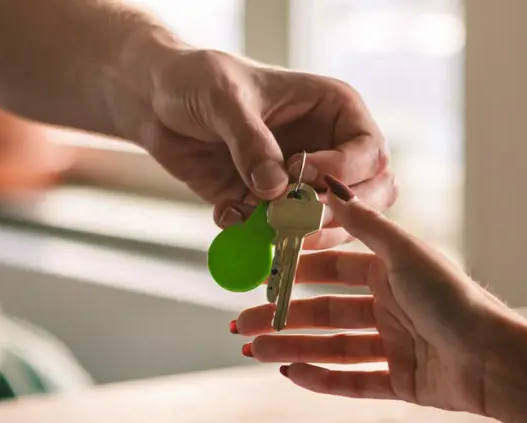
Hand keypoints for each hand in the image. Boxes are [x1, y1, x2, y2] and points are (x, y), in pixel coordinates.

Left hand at [140, 49, 394, 248]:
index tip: (303, 173)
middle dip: (336, 214)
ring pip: (333, 225)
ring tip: (260, 225)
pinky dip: (258, 238)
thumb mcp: (224, 100)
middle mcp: (329, 149)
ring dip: (300, 234)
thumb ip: (252, 142)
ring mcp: (303, 184)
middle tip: (295, 219)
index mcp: (335, 110)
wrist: (156, 101)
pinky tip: (228, 216)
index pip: (369, 151)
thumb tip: (277, 189)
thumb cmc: (198, 79)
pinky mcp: (272, 208)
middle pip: (368, 196)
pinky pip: (282, 236)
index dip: (344, 170)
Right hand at [232, 177, 513, 414]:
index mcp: (392, 274)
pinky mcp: (401, 383)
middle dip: (283, 317)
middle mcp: (392, 309)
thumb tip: (325, 183)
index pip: (333, 271)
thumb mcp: (403, 253)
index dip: (296, 273)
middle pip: (326, 313)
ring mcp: (396, 347)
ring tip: (253, 350)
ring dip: (293, 348)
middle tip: (241, 322)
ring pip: (332, 348)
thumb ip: (363, 224)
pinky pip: (353, 381)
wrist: (493, 359)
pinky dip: (322, 379)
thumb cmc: (453, 299)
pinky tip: (290, 374)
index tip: (261, 274)